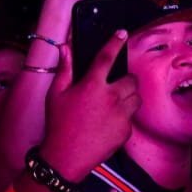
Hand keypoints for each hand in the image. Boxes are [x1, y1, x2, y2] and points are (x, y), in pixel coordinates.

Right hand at [41, 35, 140, 181]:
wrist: (66, 158)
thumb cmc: (59, 125)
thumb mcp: (56, 94)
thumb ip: (64, 69)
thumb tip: (65, 49)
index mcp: (92, 85)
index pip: (107, 56)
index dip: (115, 42)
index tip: (122, 33)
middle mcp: (110, 98)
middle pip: (131, 79)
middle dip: (126, 79)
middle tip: (114, 84)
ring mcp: (120, 115)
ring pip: (136, 98)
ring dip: (129, 96)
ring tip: (114, 102)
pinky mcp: (125, 131)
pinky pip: (131, 118)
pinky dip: (124, 116)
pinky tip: (109, 121)